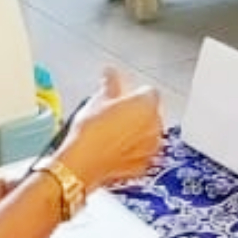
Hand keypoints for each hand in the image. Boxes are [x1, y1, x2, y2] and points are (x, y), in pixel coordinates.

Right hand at [55, 67, 164, 191]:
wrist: (83, 162)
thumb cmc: (90, 131)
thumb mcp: (98, 100)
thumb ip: (110, 83)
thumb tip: (110, 72)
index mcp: (146, 105)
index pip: (149, 91)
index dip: (135, 93)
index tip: (123, 96)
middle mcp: (155, 125)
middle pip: (151, 112)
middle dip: (137, 112)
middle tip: (116, 114)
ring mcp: (151, 147)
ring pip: (149, 132)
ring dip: (138, 130)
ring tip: (114, 132)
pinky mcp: (144, 164)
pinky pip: (143, 151)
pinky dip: (134, 149)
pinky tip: (116, 148)